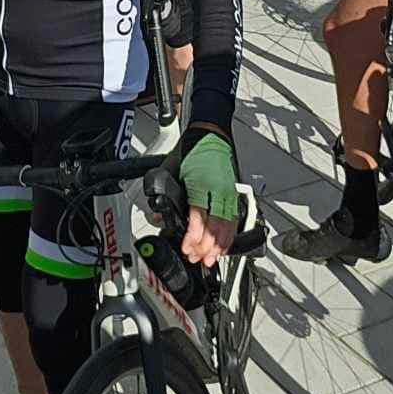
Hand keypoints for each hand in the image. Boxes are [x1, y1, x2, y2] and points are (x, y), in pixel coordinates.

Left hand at [175, 126, 237, 266]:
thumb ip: (165, 194)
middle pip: (215, 227)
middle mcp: (217, 190)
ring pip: (227, 226)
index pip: (199, 218)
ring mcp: (228, 192)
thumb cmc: (191, 150)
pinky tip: (224, 246)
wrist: (210, 134)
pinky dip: (229, 235)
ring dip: (218, 246)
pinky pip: (234, 219)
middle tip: (196, 258)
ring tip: (210, 259)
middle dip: (205, 247)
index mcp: (201, 184)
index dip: (194, 238)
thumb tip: (159, 214)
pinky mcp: (232, 193)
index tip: (188, 248)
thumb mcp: (170, 171)